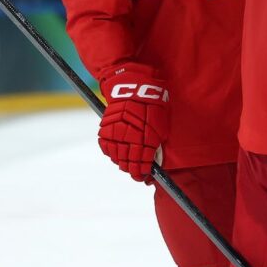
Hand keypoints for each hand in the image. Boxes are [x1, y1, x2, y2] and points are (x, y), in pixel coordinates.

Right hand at [98, 64, 169, 180]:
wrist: (134, 89)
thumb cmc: (153, 107)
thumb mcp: (161, 128)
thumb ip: (156, 147)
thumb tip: (153, 162)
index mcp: (146, 140)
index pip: (142, 165)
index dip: (142, 174)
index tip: (144, 177)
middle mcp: (129, 139)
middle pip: (128, 164)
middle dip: (133, 170)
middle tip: (136, 172)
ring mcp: (115, 135)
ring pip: (117, 158)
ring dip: (122, 163)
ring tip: (127, 163)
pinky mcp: (105, 130)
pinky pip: (107, 148)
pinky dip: (112, 152)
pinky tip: (118, 153)